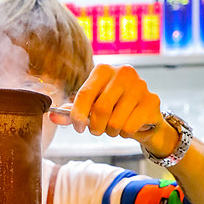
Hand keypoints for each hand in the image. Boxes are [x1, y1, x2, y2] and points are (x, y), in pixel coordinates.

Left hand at [49, 63, 177, 154]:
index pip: (84, 94)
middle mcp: (124, 72)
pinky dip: (126, 133)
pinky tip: (129, 125)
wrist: (143, 115)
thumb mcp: (89, 108)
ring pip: (115, 121)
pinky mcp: (152, 101)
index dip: (77, 116)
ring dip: (111, 131)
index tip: (78, 127)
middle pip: (100, 109)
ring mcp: (141, 85)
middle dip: (95, 127)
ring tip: (114, 127)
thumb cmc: (112, 108)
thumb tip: (51, 115)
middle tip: (97, 130)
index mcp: (103, 69)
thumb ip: (71, 112)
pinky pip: (130, 127)